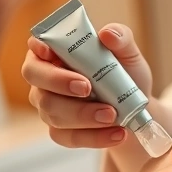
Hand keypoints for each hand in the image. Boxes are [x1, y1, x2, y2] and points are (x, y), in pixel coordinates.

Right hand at [22, 23, 152, 148]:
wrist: (135, 109)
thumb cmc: (124, 74)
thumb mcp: (129, 54)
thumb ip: (121, 38)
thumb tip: (108, 34)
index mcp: (56, 52)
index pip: (36, 45)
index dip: (39, 48)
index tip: (51, 52)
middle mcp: (45, 78)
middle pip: (37, 78)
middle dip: (60, 83)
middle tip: (87, 88)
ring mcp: (49, 106)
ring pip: (52, 111)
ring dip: (84, 115)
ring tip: (114, 115)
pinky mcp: (60, 131)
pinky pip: (68, 137)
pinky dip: (94, 137)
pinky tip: (117, 133)